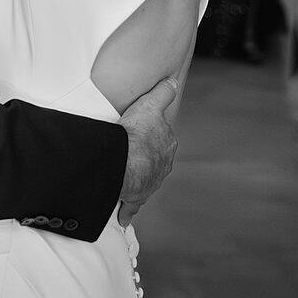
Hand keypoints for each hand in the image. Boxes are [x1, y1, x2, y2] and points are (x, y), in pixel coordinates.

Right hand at [116, 76, 178, 226]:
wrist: (127, 161)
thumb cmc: (138, 133)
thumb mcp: (150, 105)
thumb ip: (163, 93)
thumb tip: (174, 81)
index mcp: (166, 146)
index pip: (162, 141)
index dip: (152, 137)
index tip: (142, 137)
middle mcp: (161, 167)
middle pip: (154, 162)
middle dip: (146, 160)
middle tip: (130, 155)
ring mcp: (149, 183)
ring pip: (144, 181)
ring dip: (136, 181)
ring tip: (123, 178)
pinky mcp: (136, 197)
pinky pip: (132, 205)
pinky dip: (127, 210)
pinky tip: (123, 216)